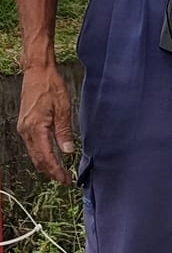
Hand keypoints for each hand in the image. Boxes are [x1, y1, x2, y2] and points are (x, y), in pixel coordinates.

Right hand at [17, 64, 76, 184]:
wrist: (36, 72)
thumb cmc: (50, 86)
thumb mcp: (63, 108)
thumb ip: (64, 131)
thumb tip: (68, 151)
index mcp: (36, 128)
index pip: (46, 157)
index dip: (56, 171)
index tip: (65, 179)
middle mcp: (26, 130)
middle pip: (37, 159)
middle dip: (51, 171)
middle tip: (64, 180)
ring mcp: (24, 128)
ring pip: (33, 154)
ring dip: (45, 164)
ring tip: (59, 172)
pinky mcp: (25, 125)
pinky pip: (32, 145)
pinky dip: (41, 154)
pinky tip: (50, 157)